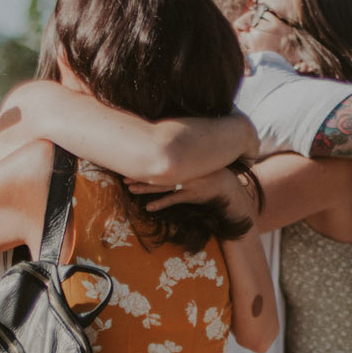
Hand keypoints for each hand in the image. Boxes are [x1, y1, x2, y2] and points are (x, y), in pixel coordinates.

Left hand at [131, 165, 257, 224]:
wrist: (228, 184)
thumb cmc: (211, 170)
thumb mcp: (197, 158)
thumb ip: (183, 153)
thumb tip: (164, 144)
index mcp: (185, 157)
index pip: (161, 156)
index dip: (144, 158)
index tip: (128, 159)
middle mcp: (185, 168)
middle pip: (157, 171)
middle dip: (139, 174)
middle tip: (123, 177)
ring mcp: (188, 182)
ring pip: (162, 185)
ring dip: (145, 188)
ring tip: (130, 189)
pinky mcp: (192, 195)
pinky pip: (173, 200)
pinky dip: (161, 204)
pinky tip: (149, 208)